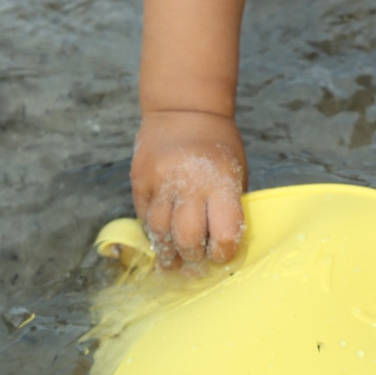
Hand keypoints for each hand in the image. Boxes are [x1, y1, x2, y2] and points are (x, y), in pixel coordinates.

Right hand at [131, 110, 247, 267]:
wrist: (182, 110)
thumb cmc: (217, 145)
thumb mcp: (236, 171)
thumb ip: (229, 206)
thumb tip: (224, 247)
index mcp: (220, 181)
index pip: (223, 232)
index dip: (223, 252)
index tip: (222, 256)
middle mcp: (188, 182)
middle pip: (187, 238)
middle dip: (193, 257)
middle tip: (197, 264)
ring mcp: (159, 182)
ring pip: (160, 232)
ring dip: (169, 252)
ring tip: (176, 260)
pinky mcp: (139, 182)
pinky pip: (145, 217)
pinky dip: (154, 233)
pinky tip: (163, 239)